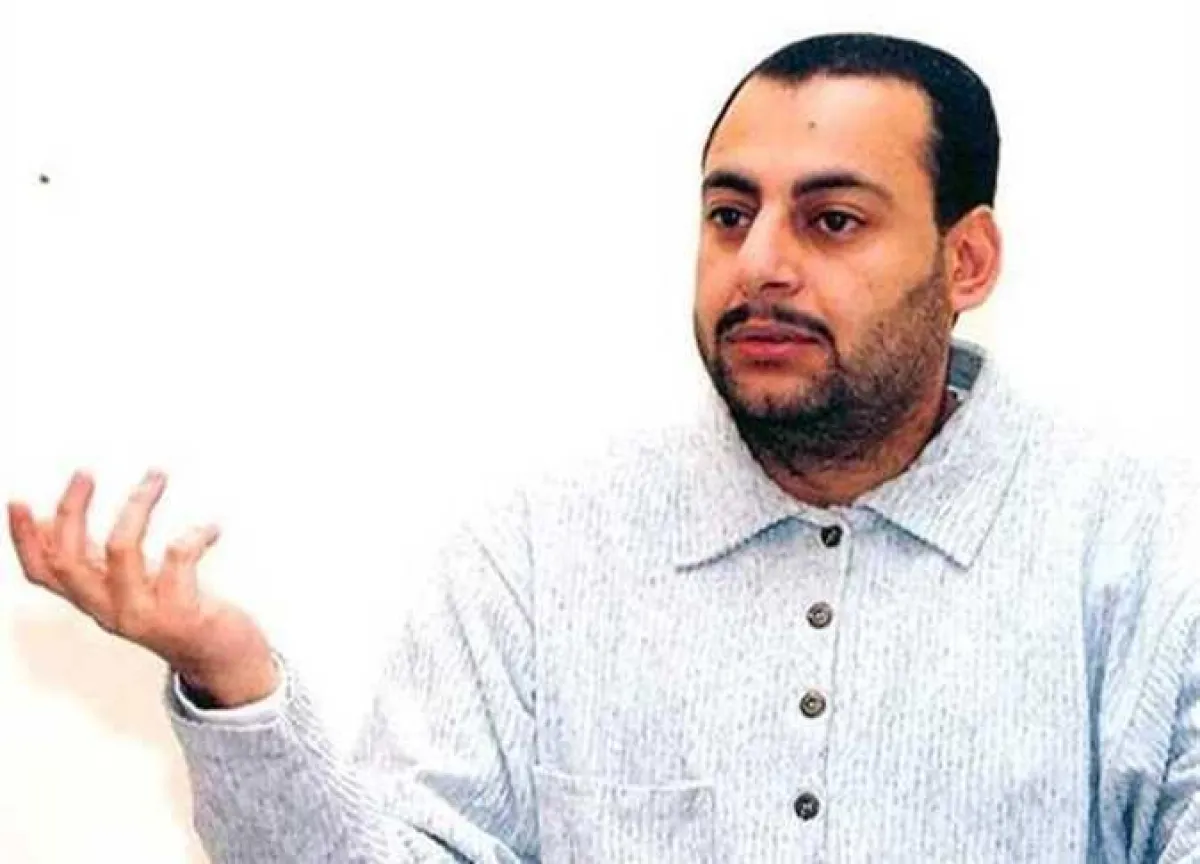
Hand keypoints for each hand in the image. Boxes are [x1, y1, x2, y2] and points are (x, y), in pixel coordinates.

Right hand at [7, 469, 277, 706]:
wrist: (222, 658)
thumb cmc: (177, 610)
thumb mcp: (126, 583)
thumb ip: (91, 558)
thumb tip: (48, 520)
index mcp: (93, 599)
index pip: (43, 573)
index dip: (24, 539)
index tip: (18, 501)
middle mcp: (110, 610)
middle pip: (69, 561)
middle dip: (72, 512)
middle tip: (84, 472)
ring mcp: (144, 614)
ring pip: (121, 550)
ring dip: (136, 506)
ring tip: (156, 477)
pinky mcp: (181, 613)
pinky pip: (177, 559)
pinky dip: (195, 534)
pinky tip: (212, 528)